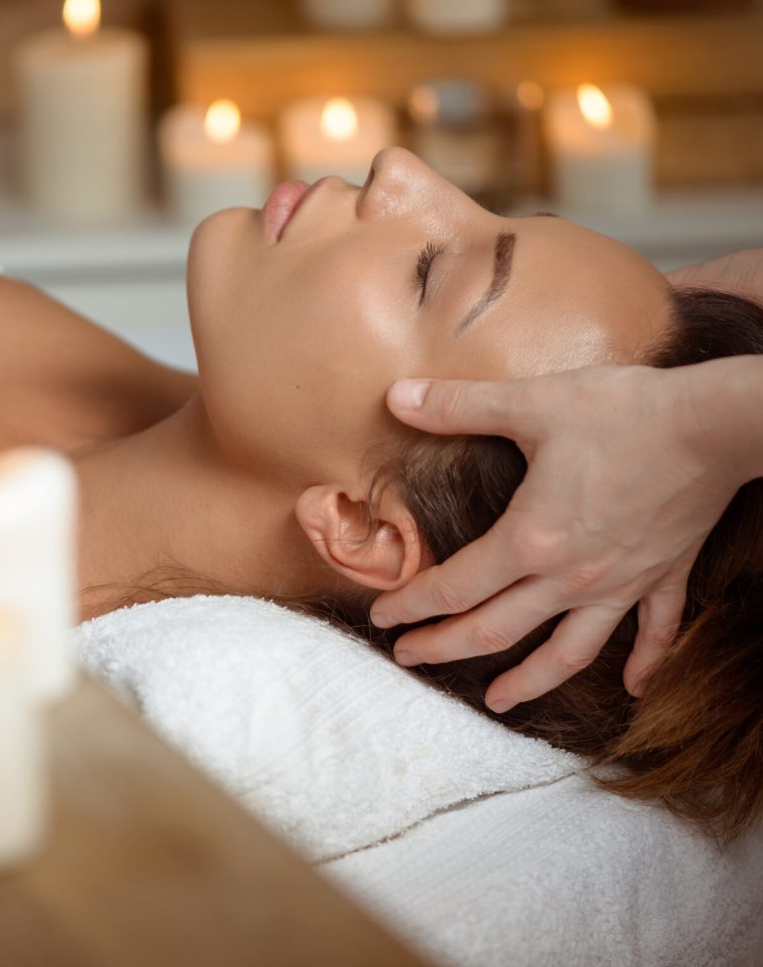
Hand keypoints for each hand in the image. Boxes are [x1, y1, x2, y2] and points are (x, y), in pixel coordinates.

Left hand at [369, 364, 744, 711]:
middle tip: (408, 659)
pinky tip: (634, 688)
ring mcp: (620, 583)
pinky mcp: (663, 575)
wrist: (716, 423)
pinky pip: (653, 632)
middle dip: (445, 647)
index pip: (455, 586)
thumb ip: (457, 405)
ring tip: (497, 701)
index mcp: (531, 539)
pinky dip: (644, 662)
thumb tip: (395, 396)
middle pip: (496, 629)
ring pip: (568, 652)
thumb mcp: (531, 402)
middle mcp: (572, 576)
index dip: (411, 604)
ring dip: (529, 680)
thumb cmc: (624, 412)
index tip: (382, 620)